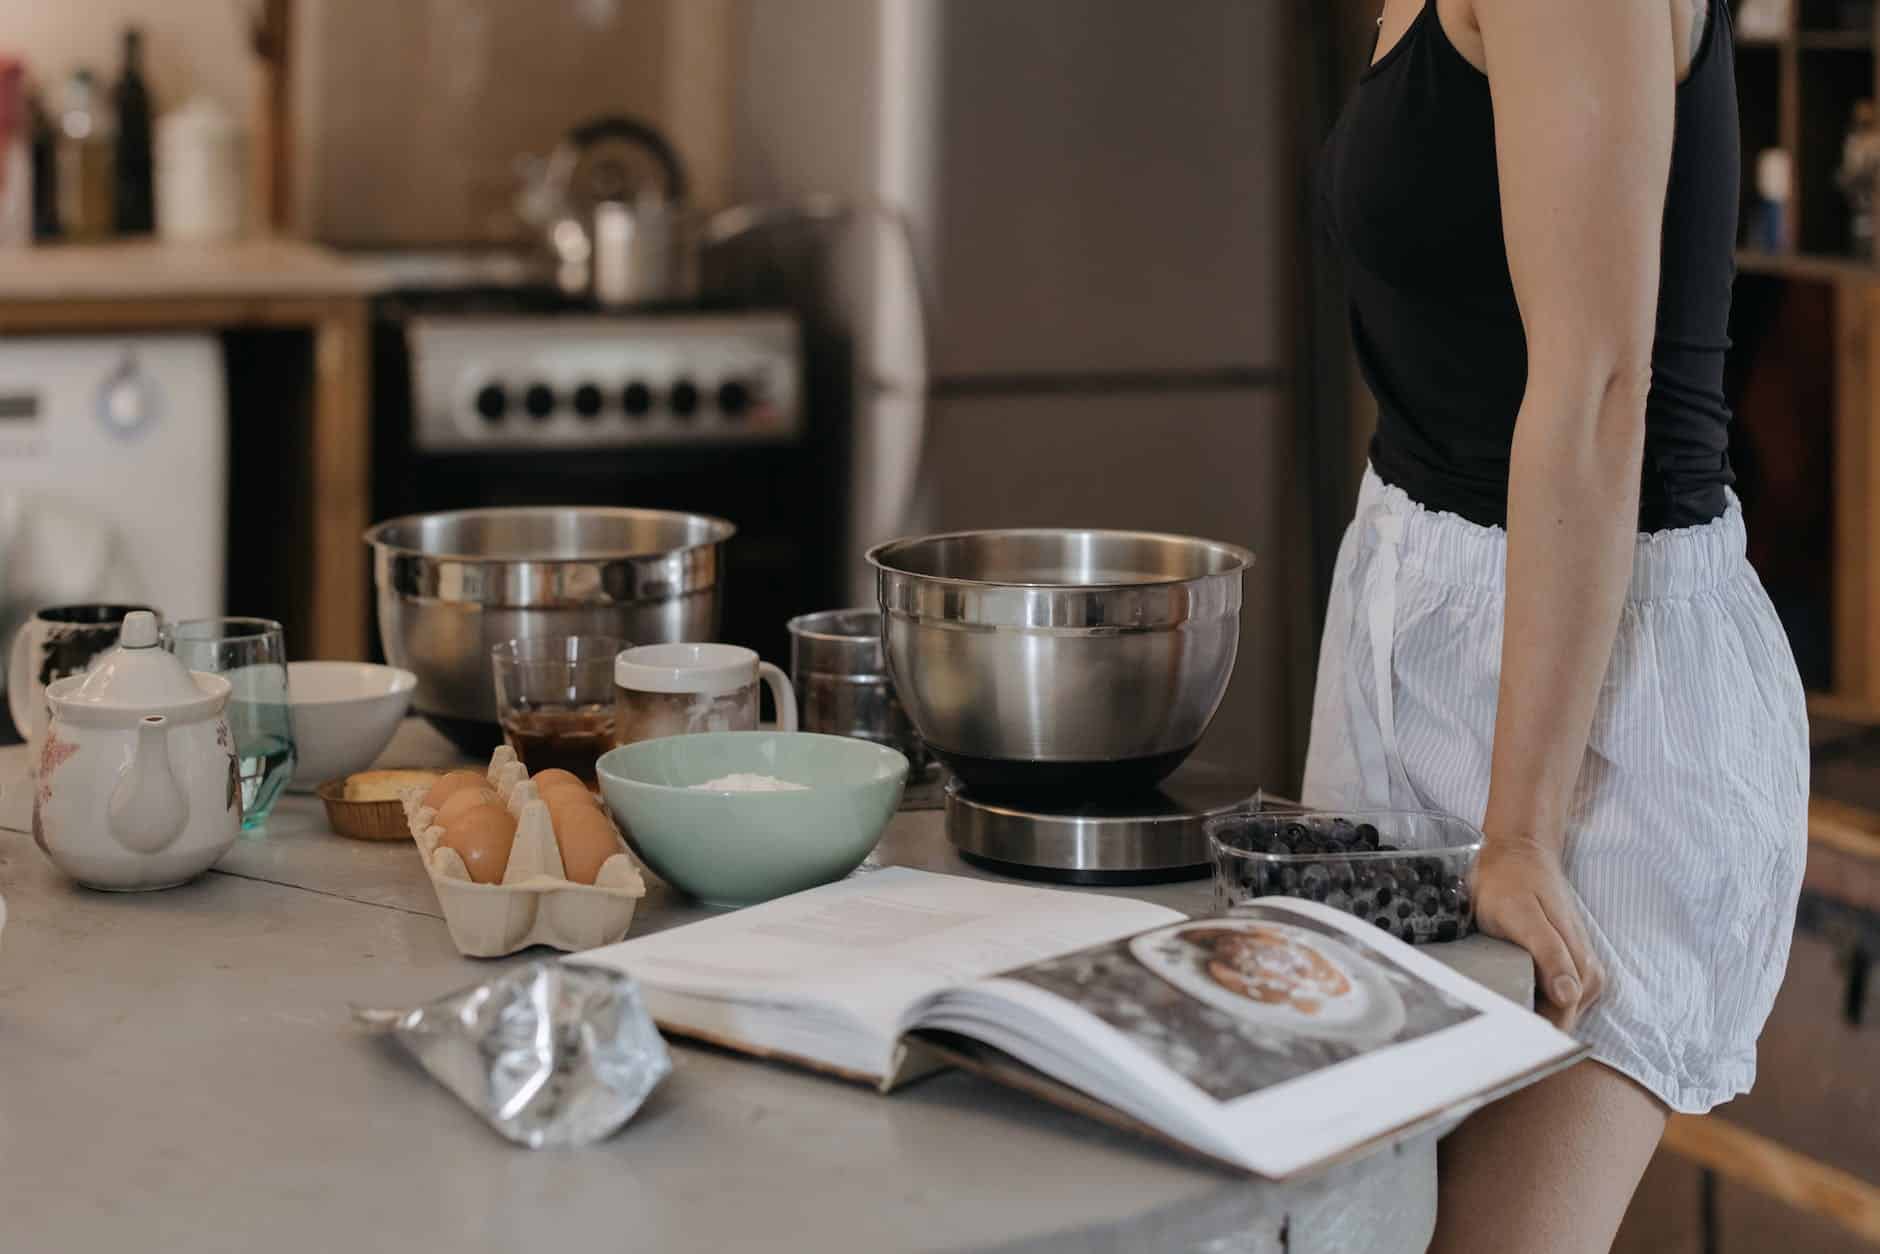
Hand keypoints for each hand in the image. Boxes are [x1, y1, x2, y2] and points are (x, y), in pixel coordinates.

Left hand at [1471, 834, 1605, 1030]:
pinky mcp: (1565, 968)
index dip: (1530, 1035)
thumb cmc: (1512, 881)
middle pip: (1557, 1023)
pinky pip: (1548, 998)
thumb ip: (1548, 952)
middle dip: (1525, 1028)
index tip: (1495, 1040)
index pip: (1560, 1024)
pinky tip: (1503, 994)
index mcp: (1581, 971)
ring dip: (1524, 1014)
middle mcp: (1588, 978)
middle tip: (1481, 1026)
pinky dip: (1527, 1000)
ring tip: (1487, 1009)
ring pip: (1553, 1014)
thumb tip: (1570, 996)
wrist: (1519, 852)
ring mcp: (1578, 974)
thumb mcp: (1522, 913)